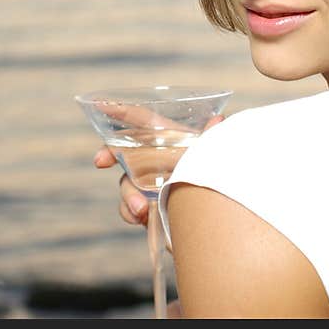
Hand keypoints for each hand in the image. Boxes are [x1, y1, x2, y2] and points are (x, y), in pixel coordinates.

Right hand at [93, 114, 224, 226]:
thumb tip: (219, 121)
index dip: (121, 111)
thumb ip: (213, 143)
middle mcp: (159, 161)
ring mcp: (154, 186)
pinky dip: (132, 213)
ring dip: (127, 194)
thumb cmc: (223, 181)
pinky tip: (142, 218)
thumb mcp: (216, 159)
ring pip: (126, 184)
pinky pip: (132, 209)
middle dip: (108, 154)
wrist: (228, 222)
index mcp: (172, 141)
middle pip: (126, 152)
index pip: (142, 120)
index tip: (100, 106)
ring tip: (141, 209)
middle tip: (100, 161)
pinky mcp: (154, 209)